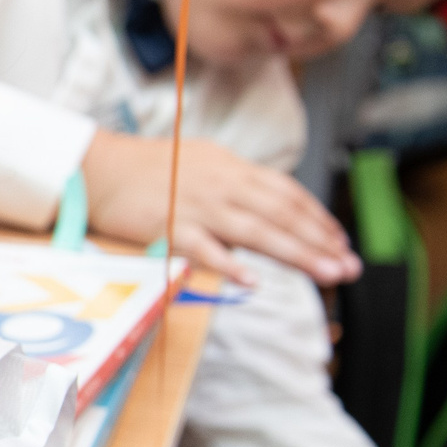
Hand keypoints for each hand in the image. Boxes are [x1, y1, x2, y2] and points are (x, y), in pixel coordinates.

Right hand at [82, 128, 358, 285]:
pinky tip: (254, 283)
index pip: (287, 193)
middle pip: (282, 214)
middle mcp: (222, 184)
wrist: (97, 167)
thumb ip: (235, 184)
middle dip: (321, 242)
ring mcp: (198, 206)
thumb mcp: (201, 163)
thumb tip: (266, 207)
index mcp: (231, 167)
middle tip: (349, 267)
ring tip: (326, 273)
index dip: (318, 218)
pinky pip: (206, 249)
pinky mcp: (169, 226)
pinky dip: (231, 265)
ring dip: (297, 254)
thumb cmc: (145, 168)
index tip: (341, 242)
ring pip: (258, 231)